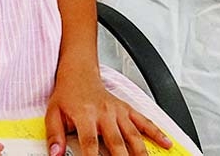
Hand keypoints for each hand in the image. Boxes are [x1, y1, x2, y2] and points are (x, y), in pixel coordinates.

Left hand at [45, 75, 171, 155]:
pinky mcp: (126, 109)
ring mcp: (118, 111)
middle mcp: (104, 113)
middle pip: (117, 143)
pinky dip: (156, 132)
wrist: (79, 72)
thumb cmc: (67, 94)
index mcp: (85, 115)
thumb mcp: (53, 113)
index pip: (90, 144)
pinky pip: (144, 121)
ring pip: (133, 135)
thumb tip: (55, 154)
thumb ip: (54, 135)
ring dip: (141, 153)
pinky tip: (165, 143)